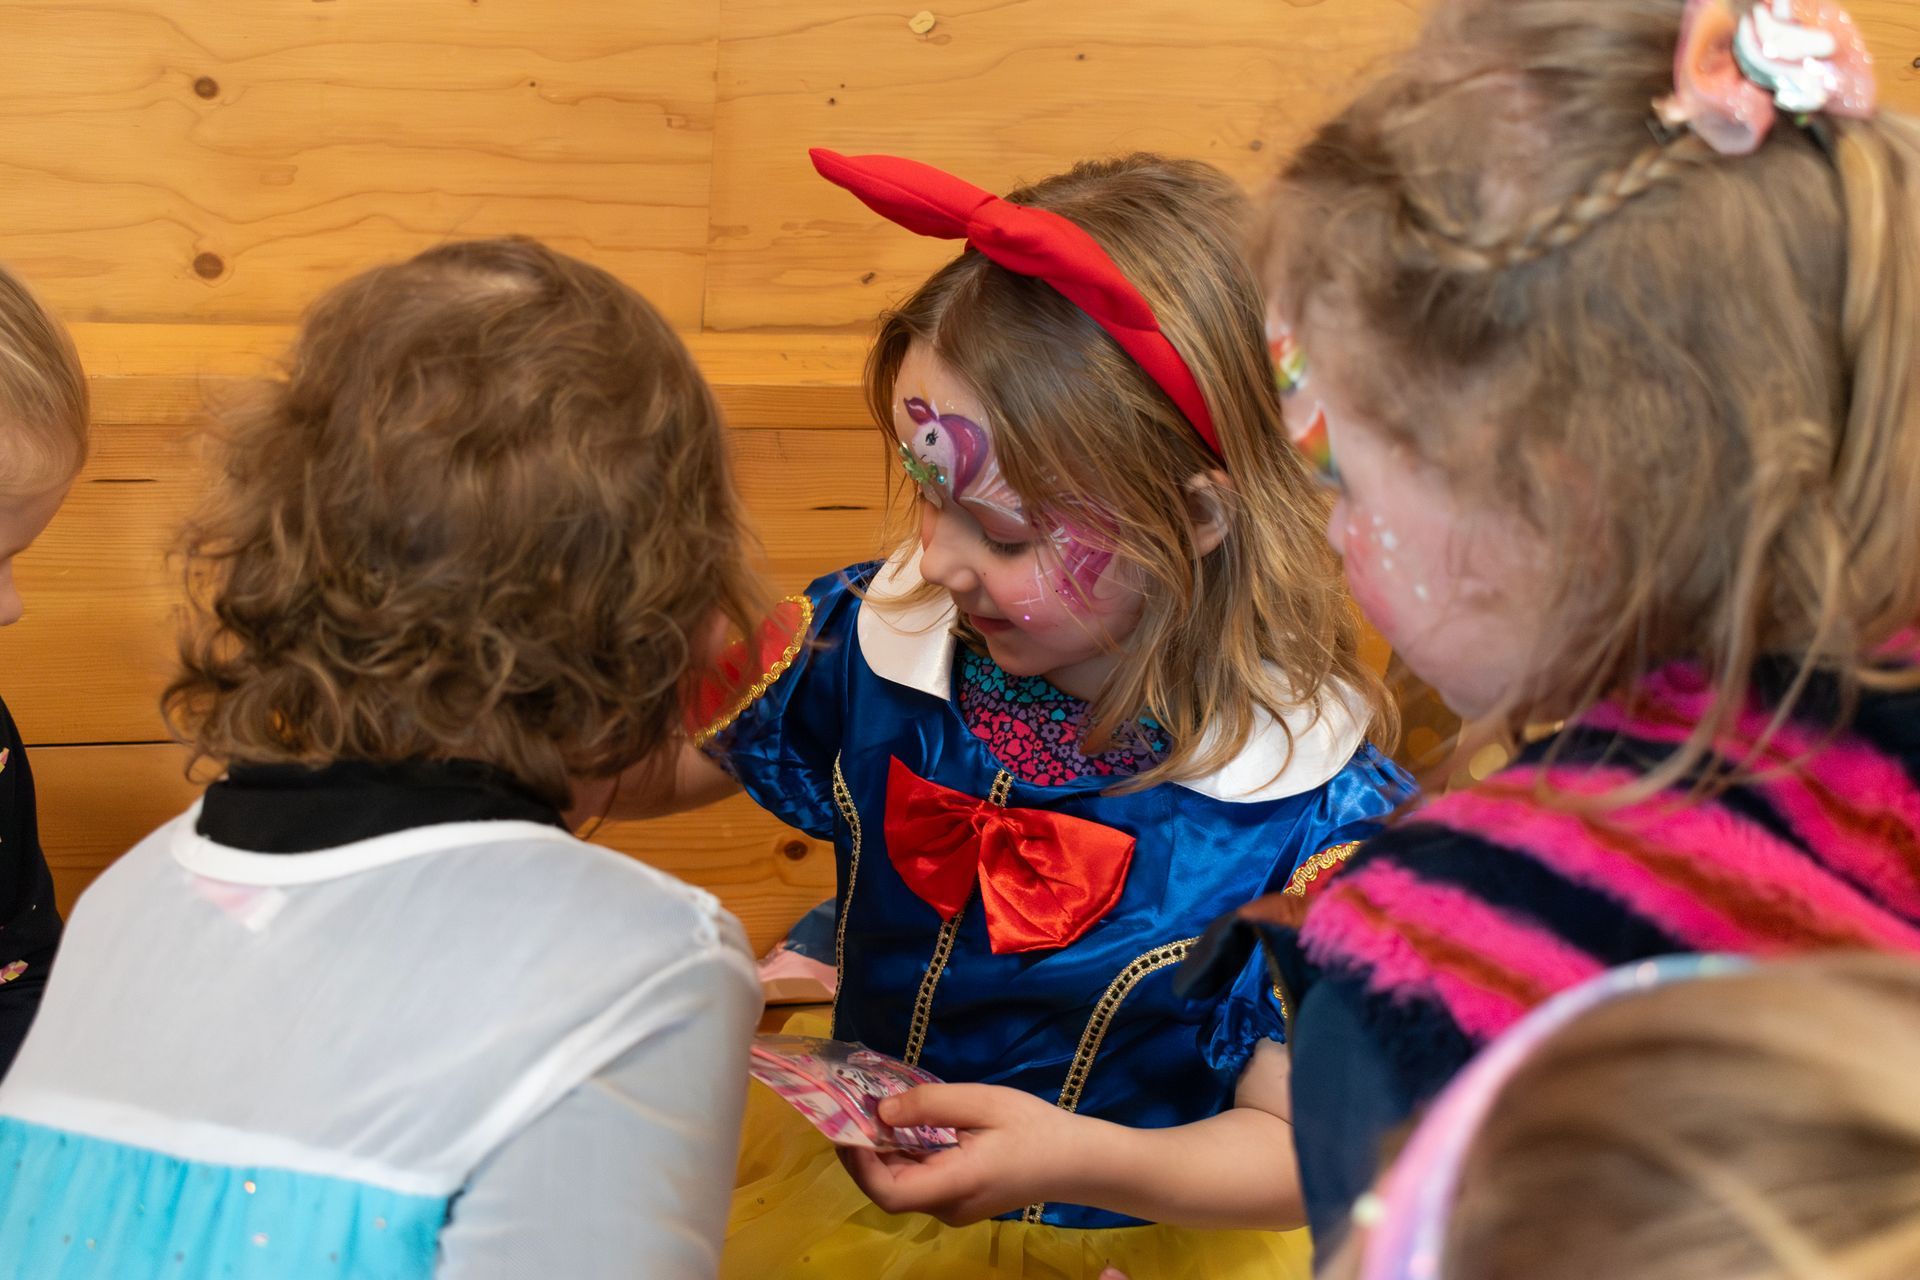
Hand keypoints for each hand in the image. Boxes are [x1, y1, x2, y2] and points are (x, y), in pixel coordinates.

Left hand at [837, 1083, 1072, 1225]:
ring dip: (880, 1154)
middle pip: (889, 1190)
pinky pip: (918, 1182)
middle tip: (850, 1109)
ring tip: (868, 1112)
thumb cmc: (1032, 1127)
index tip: (849, 1125)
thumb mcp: (983, 1102)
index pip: (890, 1193)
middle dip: (863, 1153)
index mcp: (956, 1185)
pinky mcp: (958, 1201)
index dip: (860, 1164)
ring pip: (901, 1186)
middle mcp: (947, 1207)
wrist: (1074, 1161)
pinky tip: (899, 1127)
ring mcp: (952, 1209)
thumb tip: (880, 1111)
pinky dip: (901, 1156)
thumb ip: (930, 1105)